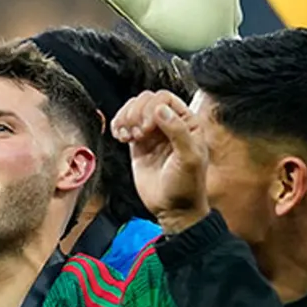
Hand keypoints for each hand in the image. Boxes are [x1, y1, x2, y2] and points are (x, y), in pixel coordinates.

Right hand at [112, 90, 208, 232]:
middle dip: (137, 113)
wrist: (173, 208)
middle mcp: (169, 125)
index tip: (148, 127)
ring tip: (128, 136)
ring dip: (125, 118)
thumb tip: (160, 109)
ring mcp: (152, 134)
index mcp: (187, 123)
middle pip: (146, 100)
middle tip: (138, 133)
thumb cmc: (187, 186)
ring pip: (133, 109)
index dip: (152, 108)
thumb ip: (178, 131)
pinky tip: (121, 137)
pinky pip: (124, 124)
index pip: (165, 98)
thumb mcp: (189, 158)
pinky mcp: (138, 144)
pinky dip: (117, 126)